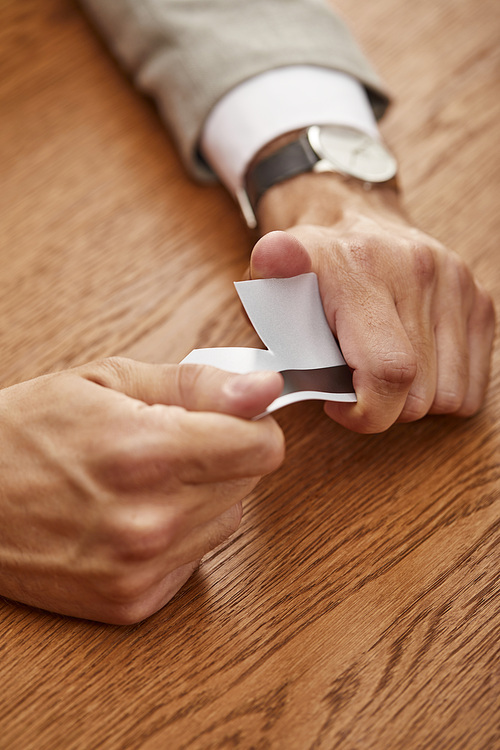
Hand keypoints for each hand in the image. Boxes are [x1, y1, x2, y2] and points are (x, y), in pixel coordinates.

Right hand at [0, 359, 283, 623]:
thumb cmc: (28, 432)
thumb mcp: (110, 380)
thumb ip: (198, 384)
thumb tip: (265, 389)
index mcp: (147, 452)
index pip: (262, 448)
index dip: (251, 426)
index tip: (230, 420)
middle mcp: (150, 520)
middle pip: (247, 484)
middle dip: (219, 458)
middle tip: (166, 444)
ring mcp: (140, 568)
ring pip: (225, 521)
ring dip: (200, 498)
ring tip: (143, 481)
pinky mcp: (131, 602)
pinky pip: (194, 559)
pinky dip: (176, 537)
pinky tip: (132, 517)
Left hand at [251, 172, 494, 432]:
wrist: (351, 216)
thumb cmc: (308, 271)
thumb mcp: (270, 278)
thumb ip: (269, 280)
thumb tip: (274, 255)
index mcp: (360, 268)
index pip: (388, 372)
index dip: (366, 412)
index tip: (337, 406)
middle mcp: (416, 269)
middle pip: (418, 394)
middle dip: (383, 408)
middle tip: (354, 384)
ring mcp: (455, 282)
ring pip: (448, 396)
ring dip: (412, 401)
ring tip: (379, 372)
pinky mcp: (479, 299)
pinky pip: (471, 386)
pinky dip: (439, 391)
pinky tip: (410, 367)